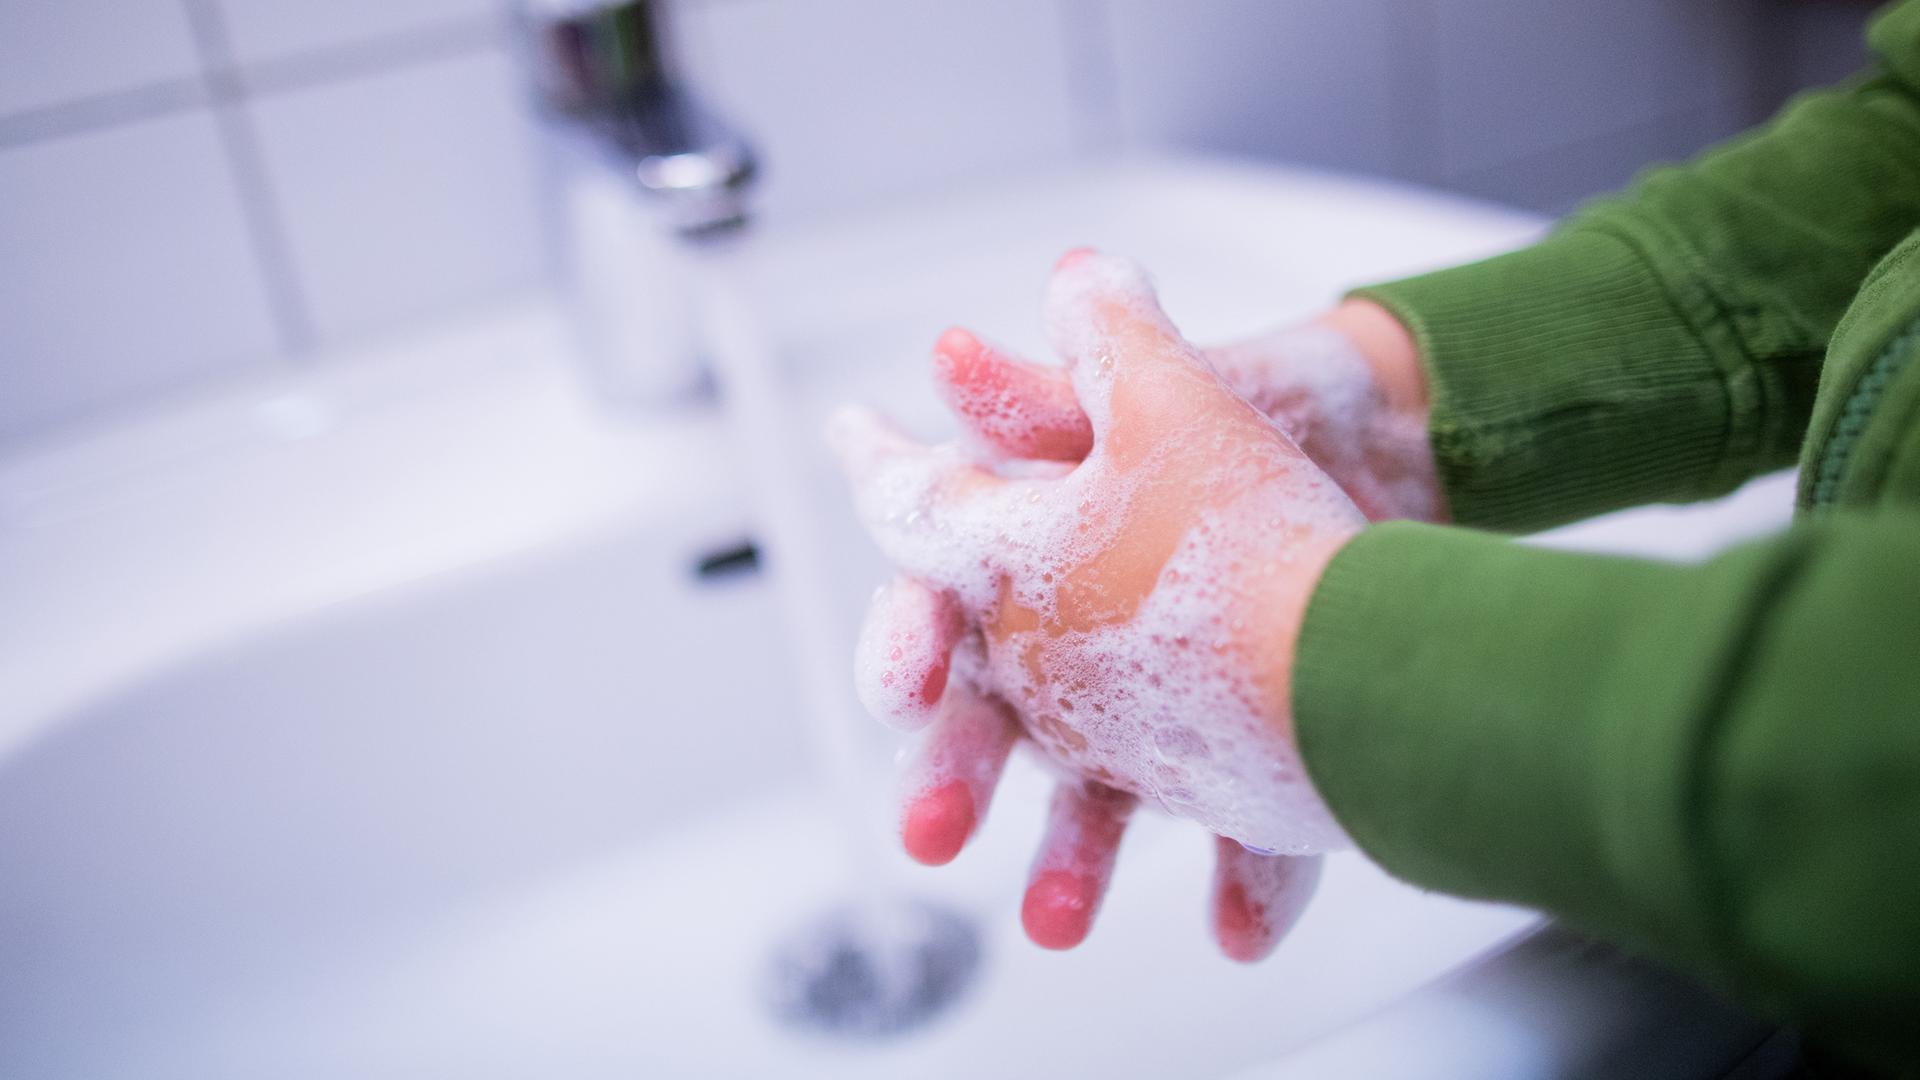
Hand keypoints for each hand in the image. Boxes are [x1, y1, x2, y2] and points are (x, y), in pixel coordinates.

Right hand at [831, 250, 1365, 960]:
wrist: (1409, 449)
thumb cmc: (1274, 403)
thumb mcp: (1163, 395)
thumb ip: (1047, 394)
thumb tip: (947, 357)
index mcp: (1037, 551)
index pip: (939, 608)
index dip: (909, 646)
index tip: (900, 690)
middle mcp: (1083, 639)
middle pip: (993, 721)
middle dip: (955, 774)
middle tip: (929, 829)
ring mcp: (1164, 703)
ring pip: (1099, 798)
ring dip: (1070, 860)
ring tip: (1055, 921)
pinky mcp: (1253, 749)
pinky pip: (1240, 827)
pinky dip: (1245, 881)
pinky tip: (1238, 930)